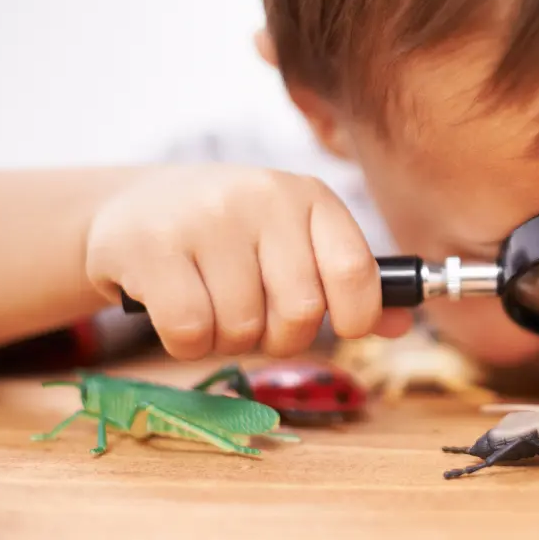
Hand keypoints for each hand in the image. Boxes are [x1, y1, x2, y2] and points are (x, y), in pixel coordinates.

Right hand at [84, 165, 411, 359]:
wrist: (135, 207)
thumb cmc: (233, 236)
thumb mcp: (296, 243)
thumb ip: (350, 284)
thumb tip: (403, 323)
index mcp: (310, 196)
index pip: (356, 272)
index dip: (356, 316)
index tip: (339, 326)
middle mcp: (263, 197)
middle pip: (301, 313)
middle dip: (280, 337)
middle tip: (256, 317)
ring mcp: (205, 218)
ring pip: (243, 330)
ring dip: (229, 339)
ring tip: (211, 304)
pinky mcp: (150, 245)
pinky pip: (190, 334)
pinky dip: (187, 343)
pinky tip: (177, 308)